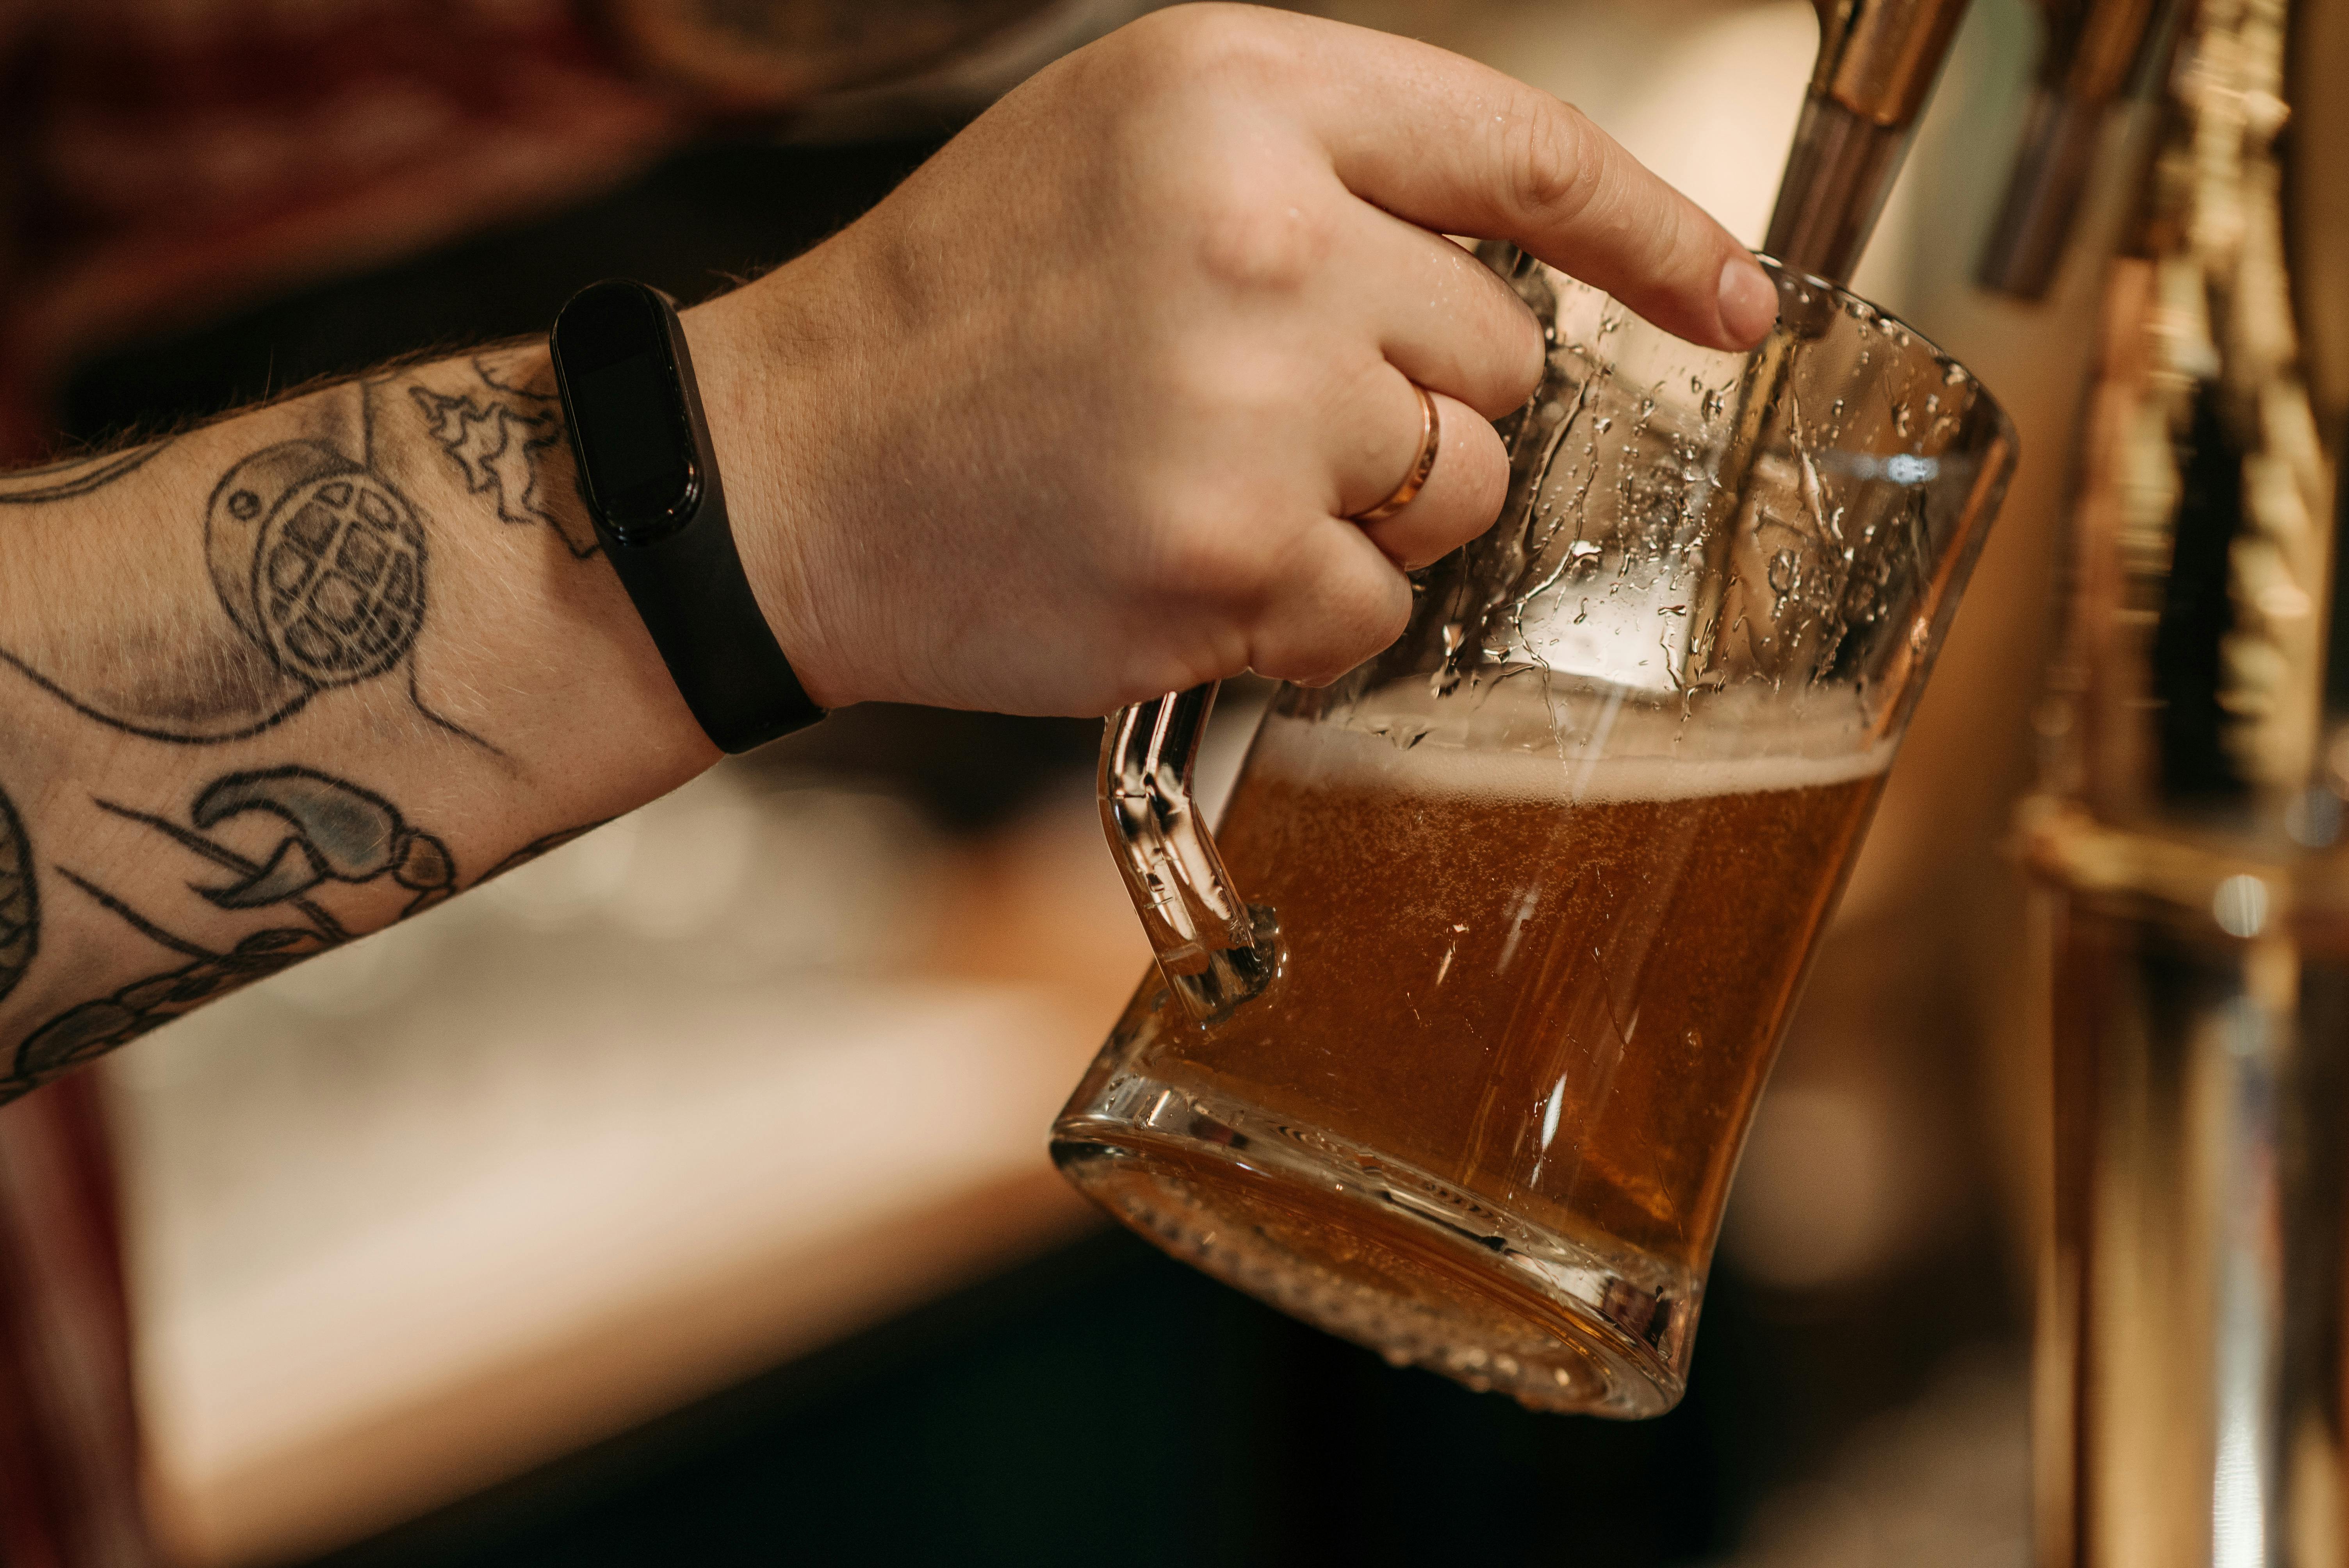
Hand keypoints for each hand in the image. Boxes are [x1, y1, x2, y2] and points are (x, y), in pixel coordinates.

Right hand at [693, 2, 1774, 716]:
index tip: (1734, 301)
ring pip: (1454, 490)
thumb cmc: (961, 314)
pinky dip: (1303, 611)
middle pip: (1499, 353)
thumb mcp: (1127, 150)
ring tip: (1203, 482)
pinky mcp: (1228, 561)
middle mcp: (1263, 233)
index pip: (1520, 152)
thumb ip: (1325, 171)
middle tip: (1251, 408)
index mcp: (1237, 95)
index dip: (1656, 231)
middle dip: (1412, 398)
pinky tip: (1183, 564)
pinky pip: (1377, 608)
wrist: (788, 472)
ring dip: (1367, 510)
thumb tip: (1519, 259)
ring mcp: (1251, 406)